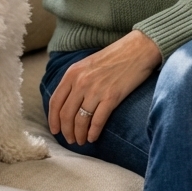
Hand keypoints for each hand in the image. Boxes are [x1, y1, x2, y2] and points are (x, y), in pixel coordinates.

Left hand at [48, 30, 161, 145]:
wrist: (138, 49)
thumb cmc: (115, 56)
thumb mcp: (88, 64)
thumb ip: (76, 80)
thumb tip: (68, 102)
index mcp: (72, 73)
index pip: (55, 101)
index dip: (53, 119)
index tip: (56, 130)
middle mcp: (81, 82)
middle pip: (66, 114)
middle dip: (66, 131)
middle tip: (70, 140)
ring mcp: (96, 90)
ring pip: (80, 121)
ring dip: (79, 135)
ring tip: (82, 141)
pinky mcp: (112, 97)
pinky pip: (97, 121)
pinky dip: (93, 132)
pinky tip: (93, 137)